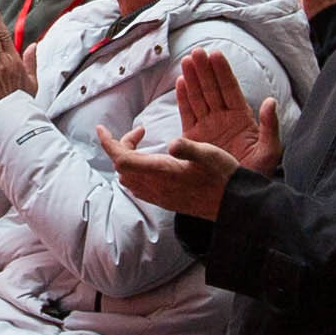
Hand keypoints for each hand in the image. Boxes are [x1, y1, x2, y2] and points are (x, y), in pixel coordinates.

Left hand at [106, 96, 275, 221]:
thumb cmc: (224, 177)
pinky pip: (138, 187)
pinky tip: (150, 163)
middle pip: (122, 167)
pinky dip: (135, 171)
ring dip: (128, 159)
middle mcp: (156, 187)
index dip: (109, 143)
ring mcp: (159, 197)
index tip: (101, 128)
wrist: (233, 206)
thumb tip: (173, 142)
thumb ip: (189, 148)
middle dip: (121, 146)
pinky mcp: (165, 202)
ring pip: (128, 178)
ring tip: (142, 144)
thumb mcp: (210, 155)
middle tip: (140, 132)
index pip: (122, 159)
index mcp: (163, 172)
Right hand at [168, 47, 276, 169]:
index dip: (223, 72)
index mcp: (241, 118)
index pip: (230, 89)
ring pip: (199, 97)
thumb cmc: (257, 173)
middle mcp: (223, 118)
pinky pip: (187, 114)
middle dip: (205, 70)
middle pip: (212, 89)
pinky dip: (183, 98)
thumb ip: (270, 126)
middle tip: (197, 52)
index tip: (216, 54)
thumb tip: (271, 101)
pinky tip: (180, 82)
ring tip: (187, 60)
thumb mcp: (269, 151)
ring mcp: (207, 127)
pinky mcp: (193, 138)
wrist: (238, 194)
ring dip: (193, 78)